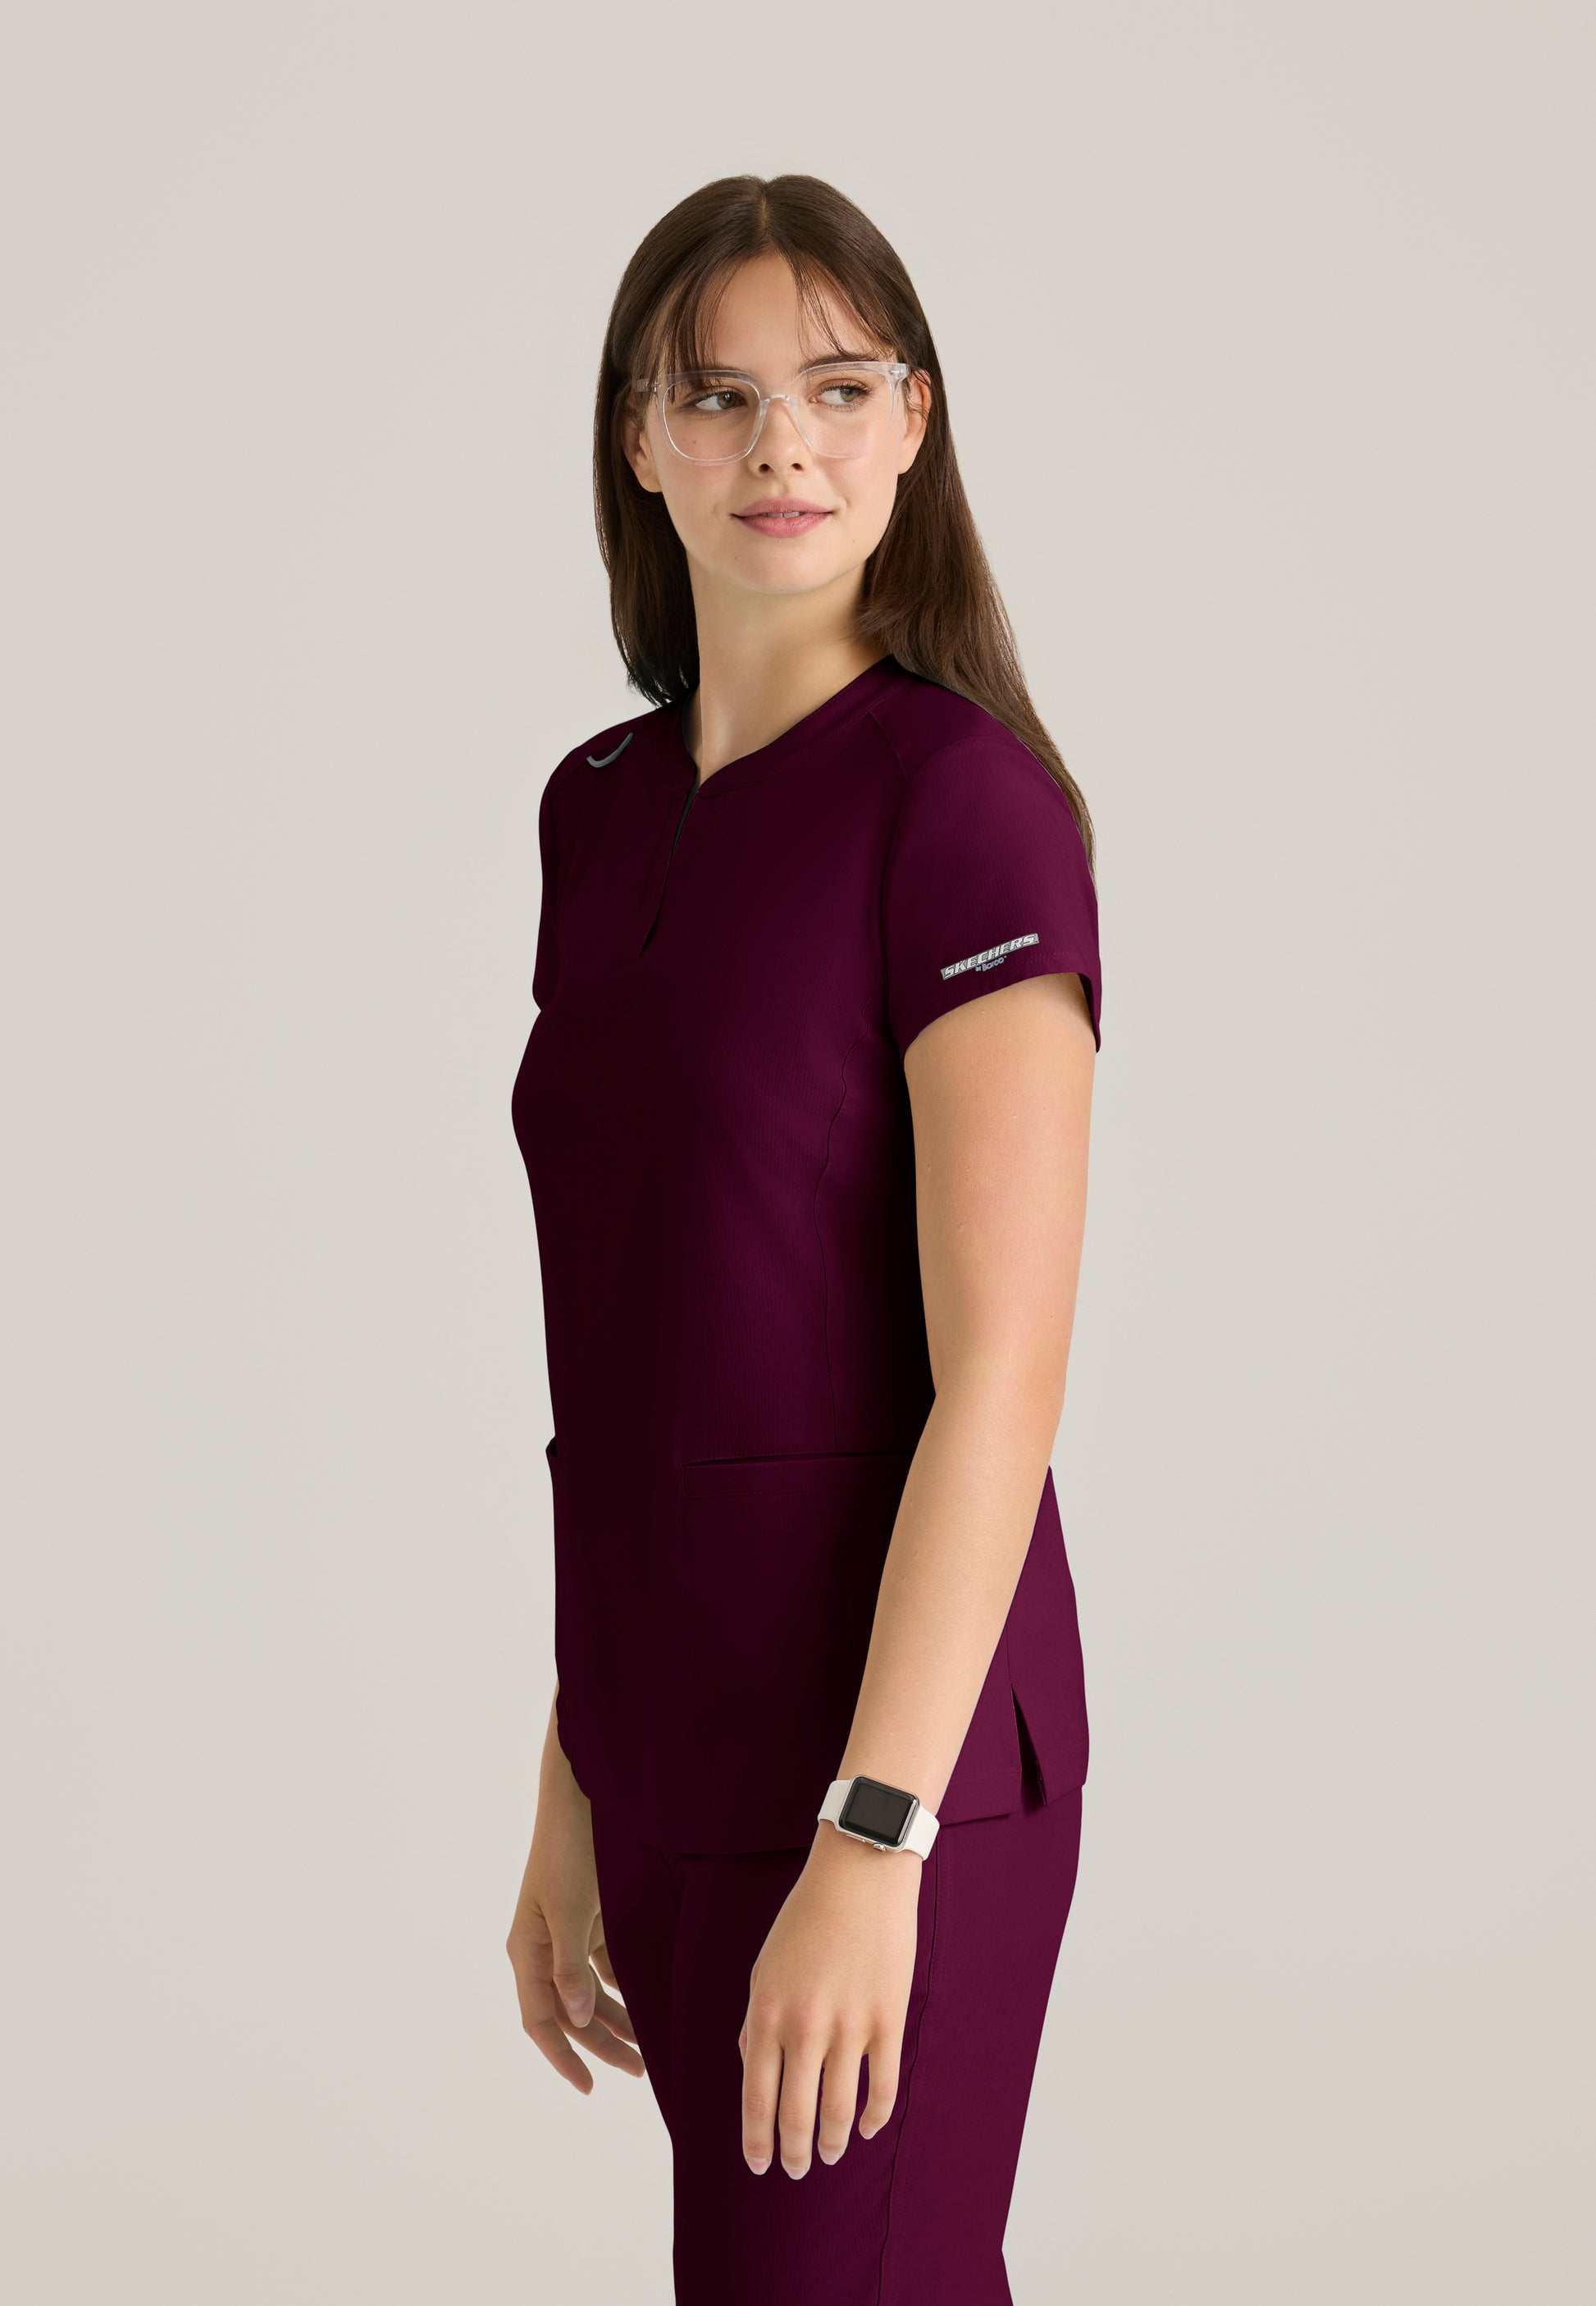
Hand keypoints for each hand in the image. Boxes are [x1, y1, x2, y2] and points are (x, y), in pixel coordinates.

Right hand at [506, 1737, 645, 2092]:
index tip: (588, 2086)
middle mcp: (542, 1947)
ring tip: (649, 2042)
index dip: (563, 2057)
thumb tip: (576, 2017)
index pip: (541, 2020)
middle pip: (569, 2012)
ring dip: (615, 2017)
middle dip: (601, 2043)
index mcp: (527, 1950)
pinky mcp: (587, 1918)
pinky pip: (602, 1965)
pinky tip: (647, 1996)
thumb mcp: (570, 1910)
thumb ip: (571, 1966)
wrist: (579, 1797)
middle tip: (639, 2069)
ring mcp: (565, 1933)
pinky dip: (622, 1984)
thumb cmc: (569, 1851)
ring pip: (588, 1991)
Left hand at [738, 1823, 922, 2176]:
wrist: (859, 1875)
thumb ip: (757, 2021)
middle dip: (794, 2152)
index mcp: (768, 2013)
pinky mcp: (889, 2019)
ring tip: (828, 2155)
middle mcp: (805, 2027)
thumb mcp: (765, 1967)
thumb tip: (753, 2066)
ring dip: (831, 2142)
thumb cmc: (807, 1918)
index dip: (757, 2140)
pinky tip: (865, 2129)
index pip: (757, 2097)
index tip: (758, 2164)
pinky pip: (883, 2087)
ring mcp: (850, 2026)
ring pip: (838, 2109)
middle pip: (796, 2114)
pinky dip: (874, 2117)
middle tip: (796, 2171)